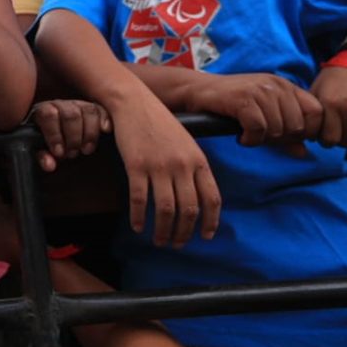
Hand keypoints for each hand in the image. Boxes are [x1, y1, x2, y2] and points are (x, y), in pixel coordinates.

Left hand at [29, 99, 111, 171]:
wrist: (59, 138)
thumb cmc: (49, 144)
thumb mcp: (43, 152)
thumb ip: (44, 157)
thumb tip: (50, 165)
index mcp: (42, 112)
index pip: (48, 115)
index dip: (54, 135)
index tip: (59, 153)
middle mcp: (61, 105)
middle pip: (70, 114)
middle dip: (73, 138)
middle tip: (72, 154)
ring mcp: (78, 104)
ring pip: (87, 110)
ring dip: (89, 133)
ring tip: (86, 150)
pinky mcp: (93, 108)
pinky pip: (101, 109)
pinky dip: (105, 119)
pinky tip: (106, 130)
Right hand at [112, 99, 219, 248]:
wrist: (134, 102)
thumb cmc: (159, 122)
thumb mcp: (186, 142)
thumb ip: (194, 166)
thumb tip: (197, 194)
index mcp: (198, 160)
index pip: (212, 199)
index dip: (210, 222)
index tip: (205, 236)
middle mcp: (182, 165)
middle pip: (189, 209)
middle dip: (184, 232)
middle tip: (177, 243)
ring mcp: (159, 166)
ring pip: (166, 209)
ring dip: (163, 230)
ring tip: (159, 240)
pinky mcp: (136, 165)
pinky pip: (140, 199)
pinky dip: (139, 217)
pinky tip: (137, 226)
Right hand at [186, 73, 321, 155]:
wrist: (198, 91)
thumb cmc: (232, 104)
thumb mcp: (264, 115)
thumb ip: (285, 134)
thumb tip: (303, 152)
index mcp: (286, 87)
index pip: (316, 111)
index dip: (308, 130)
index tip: (288, 138)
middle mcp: (276, 85)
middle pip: (297, 126)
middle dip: (280, 139)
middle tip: (261, 137)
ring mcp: (260, 91)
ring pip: (278, 129)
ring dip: (262, 140)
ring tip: (249, 135)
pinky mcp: (243, 99)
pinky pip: (258, 129)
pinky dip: (250, 139)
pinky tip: (240, 136)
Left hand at [310, 65, 346, 147]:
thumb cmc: (339, 78)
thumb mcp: (318, 88)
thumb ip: (312, 112)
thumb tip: (305, 135)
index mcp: (332, 102)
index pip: (328, 139)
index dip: (325, 137)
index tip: (326, 130)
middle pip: (346, 143)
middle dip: (341, 137)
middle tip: (341, 125)